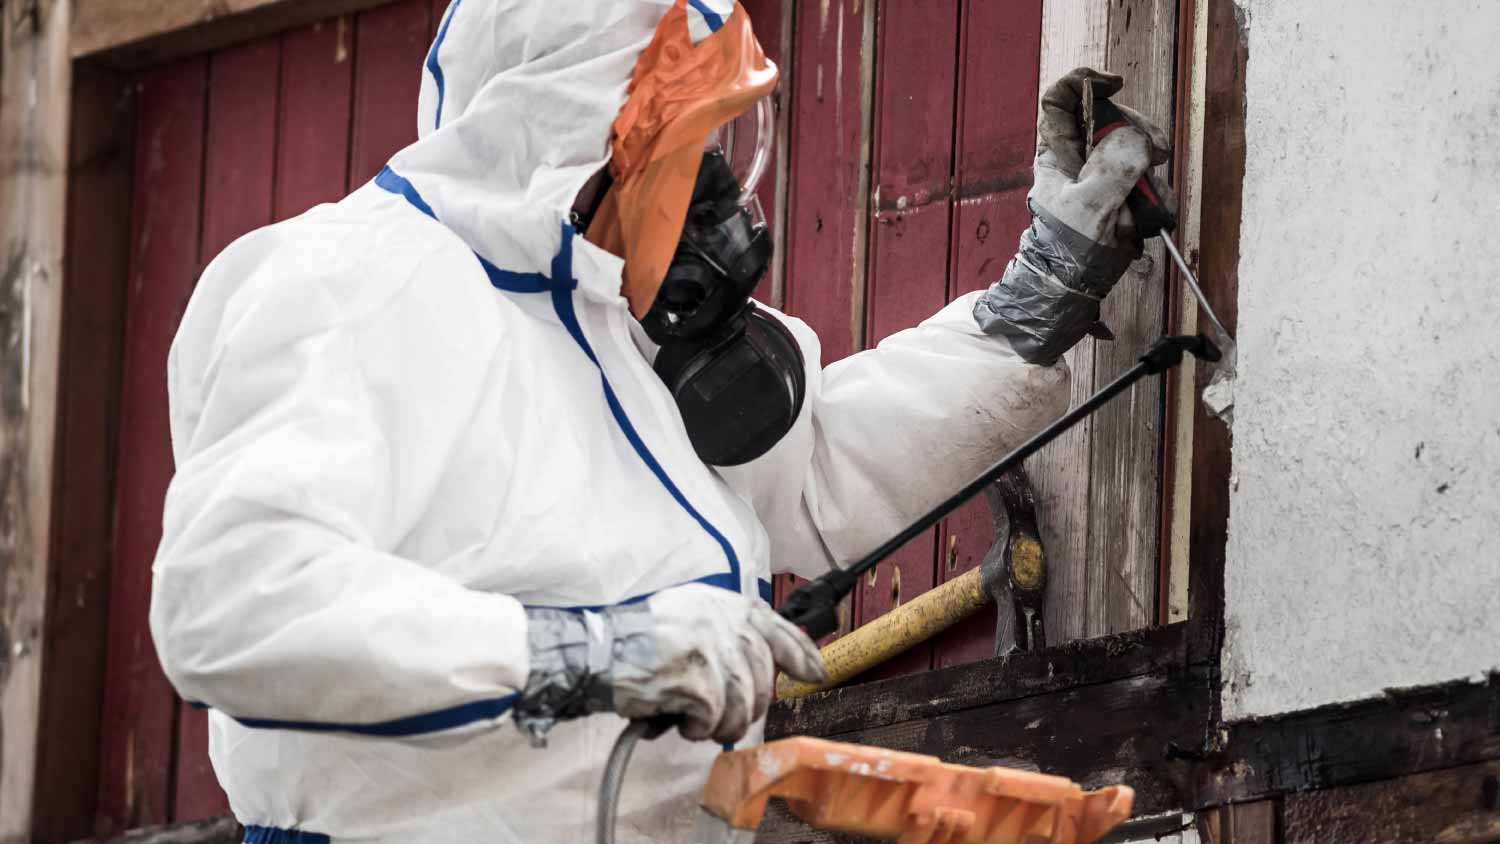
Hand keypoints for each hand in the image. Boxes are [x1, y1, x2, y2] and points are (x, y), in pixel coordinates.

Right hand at [617, 583, 826, 742]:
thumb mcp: (687, 616)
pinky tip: (678, 720)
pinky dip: (697, 728)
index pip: (775, 627)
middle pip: (762, 676)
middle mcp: (722, 622)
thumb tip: (764, 663)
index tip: (815, 673)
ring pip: (743, 704)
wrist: (597, 651)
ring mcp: (712, 650)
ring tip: (696, 720)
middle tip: (724, 716)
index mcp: (721, 604)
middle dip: (748, 705)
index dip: (800, 653)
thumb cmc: (636, 641)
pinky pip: (714, 719)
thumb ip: (725, 630)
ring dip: (721, 723)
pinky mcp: (699, 681)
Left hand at [1033, 68, 1172, 248]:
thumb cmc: (1067, 249)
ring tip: (1146, 202)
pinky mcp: (1121, 194)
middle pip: (1110, 119)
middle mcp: (1078, 158)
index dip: (1086, 82)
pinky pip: (1146, 181)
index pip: (1063, 99)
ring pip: (1135, 149)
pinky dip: (1154, 197)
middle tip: (1156, 152)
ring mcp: (1101, 175)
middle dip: (1137, 131)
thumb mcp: (1089, 205)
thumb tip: (1137, 139)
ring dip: (1149, 173)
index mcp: (1057, 152)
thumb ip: (1114, 166)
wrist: (1073, 288)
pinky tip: (1150, 216)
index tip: (1116, 85)